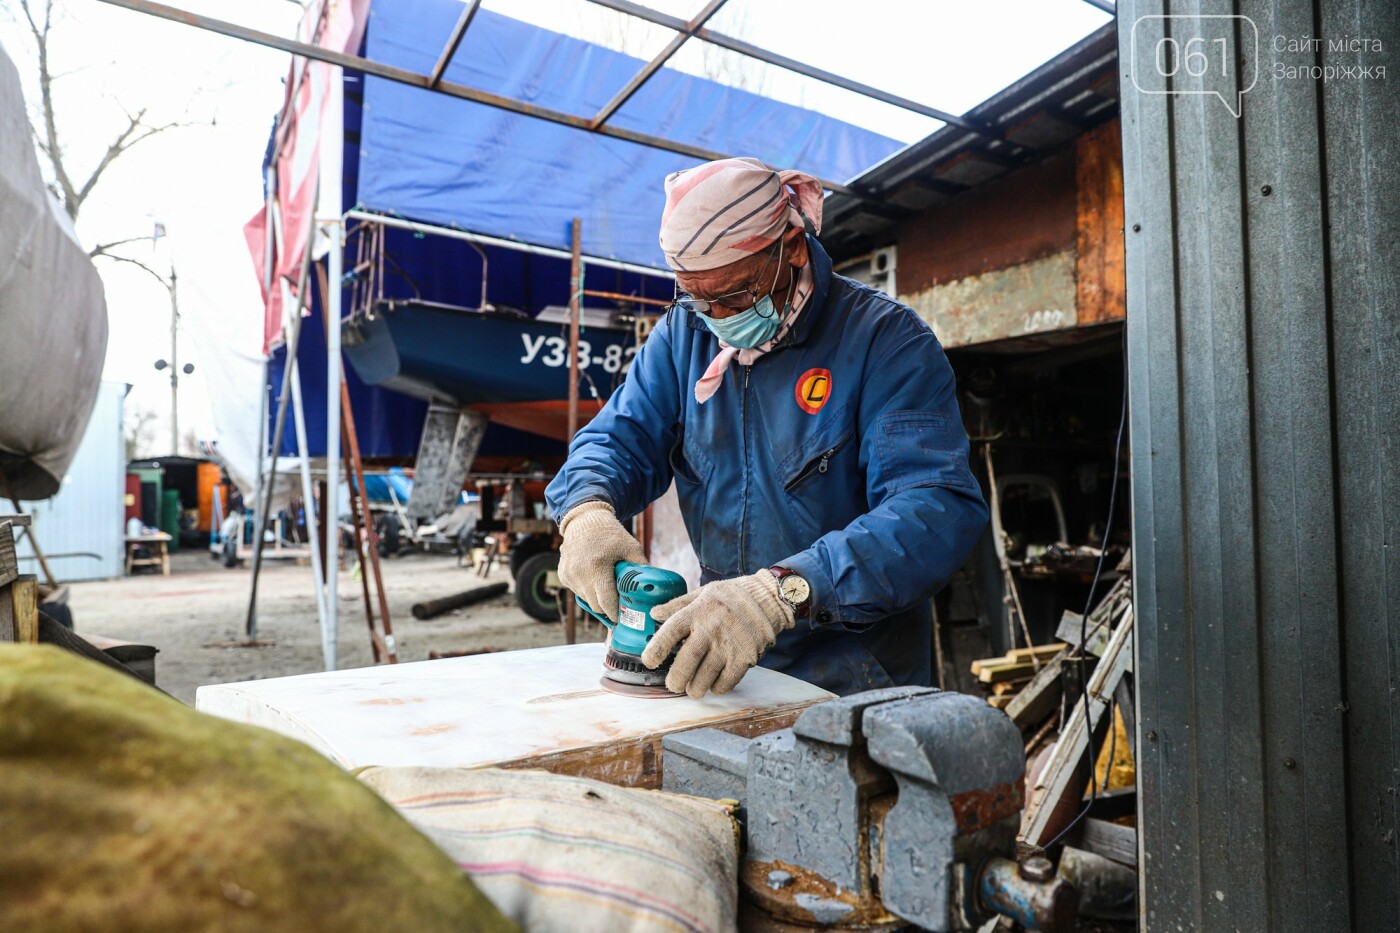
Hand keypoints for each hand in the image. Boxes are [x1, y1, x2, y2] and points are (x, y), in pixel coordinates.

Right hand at [556, 501, 645, 621]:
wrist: (584, 520)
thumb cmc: (610, 534)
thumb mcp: (631, 547)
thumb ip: (642, 567)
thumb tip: (653, 587)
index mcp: (597, 567)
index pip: (606, 602)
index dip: (615, 613)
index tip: (623, 618)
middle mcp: (579, 573)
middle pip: (595, 606)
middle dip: (607, 608)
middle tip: (618, 604)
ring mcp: (569, 575)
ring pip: (586, 600)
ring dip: (596, 598)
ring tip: (606, 586)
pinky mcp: (563, 575)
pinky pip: (577, 592)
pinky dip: (587, 590)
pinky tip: (594, 577)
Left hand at [642, 571, 795, 698]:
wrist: (769, 599)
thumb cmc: (733, 596)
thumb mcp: (703, 593)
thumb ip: (678, 605)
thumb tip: (653, 614)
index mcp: (698, 611)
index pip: (671, 631)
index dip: (657, 648)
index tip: (648, 662)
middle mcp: (711, 628)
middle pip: (686, 661)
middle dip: (676, 679)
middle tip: (673, 685)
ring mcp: (729, 644)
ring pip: (705, 677)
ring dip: (695, 688)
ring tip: (693, 689)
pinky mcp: (745, 657)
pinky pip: (726, 682)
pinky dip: (717, 687)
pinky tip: (715, 684)